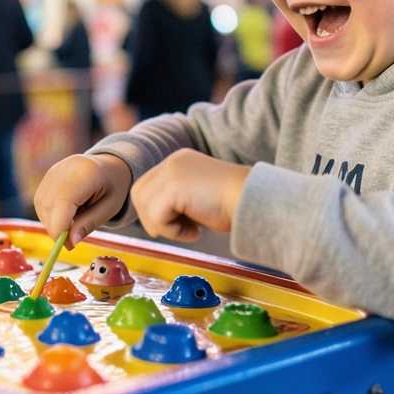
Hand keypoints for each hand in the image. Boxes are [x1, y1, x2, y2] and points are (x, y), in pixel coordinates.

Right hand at [34, 154, 132, 248]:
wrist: (109, 167)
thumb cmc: (113, 188)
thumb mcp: (110, 208)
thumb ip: (89, 223)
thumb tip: (70, 242)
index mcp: (87, 172)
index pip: (64, 200)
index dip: (60, 226)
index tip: (68, 245)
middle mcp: (66, 167)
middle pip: (49, 204)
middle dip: (55, 228)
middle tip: (70, 242)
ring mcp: (54, 170)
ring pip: (41, 203)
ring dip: (51, 223)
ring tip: (71, 226)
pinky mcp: (48, 175)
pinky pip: (40, 200)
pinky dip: (49, 215)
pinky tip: (64, 217)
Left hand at [131, 149, 250, 241]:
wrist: (253, 200)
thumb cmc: (234, 203)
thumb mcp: (198, 195)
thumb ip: (176, 200)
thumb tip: (154, 221)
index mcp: (179, 160)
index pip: (148, 185)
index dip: (156, 209)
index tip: (179, 223)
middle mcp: (172, 161)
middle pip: (139, 193)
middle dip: (153, 218)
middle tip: (179, 230)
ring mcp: (171, 172)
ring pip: (145, 206)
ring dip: (165, 226)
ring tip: (191, 229)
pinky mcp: (173, 188)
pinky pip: (157, 218)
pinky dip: (174, 232)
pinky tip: (197, 232)